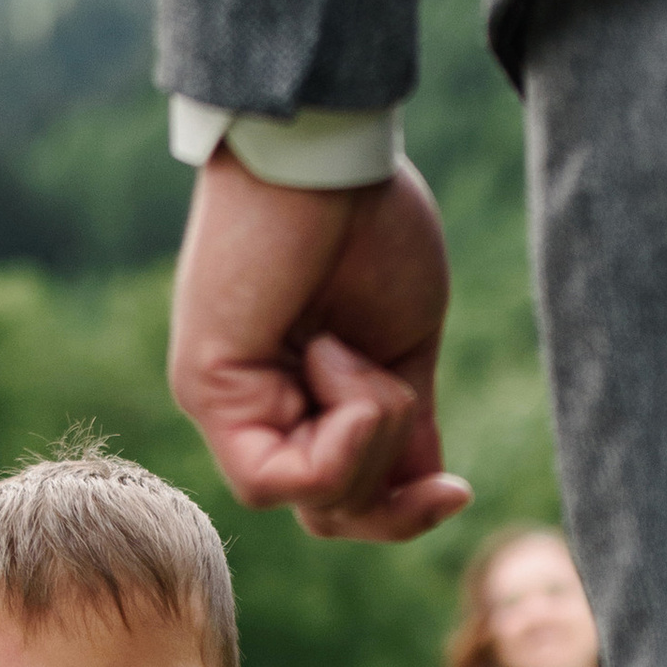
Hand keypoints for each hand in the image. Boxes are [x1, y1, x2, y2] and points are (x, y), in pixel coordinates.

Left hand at [168, 153, 466, 543]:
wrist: (330, 152)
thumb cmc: (366, 223)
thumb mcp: (404, 347)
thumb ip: (403, 426)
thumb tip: (432, 493)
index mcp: (299, 400)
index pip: (342, 502)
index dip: (402, 515)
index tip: (457, 491)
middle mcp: (254, 412)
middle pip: (333, 515)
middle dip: (392, 478)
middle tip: (398, 391)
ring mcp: (226, 406)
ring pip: (318, 501)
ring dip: (372, 428)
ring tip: (350, 346)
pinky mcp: (208, 392)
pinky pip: (286, 481)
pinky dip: (342, 429)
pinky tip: (331, 353)